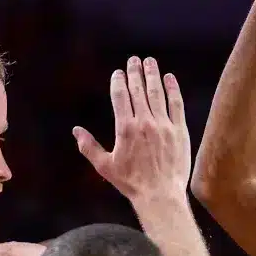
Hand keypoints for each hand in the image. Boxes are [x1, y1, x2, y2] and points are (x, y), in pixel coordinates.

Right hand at [73, 56, 190, 203]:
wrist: (160, 195)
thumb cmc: (131, 183)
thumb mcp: (105, 166)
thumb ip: (89, 146)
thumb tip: (76, 130)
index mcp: (126, 128)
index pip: (120, 97)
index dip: (118, 81)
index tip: (118, 72)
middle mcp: (145, 122)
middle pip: (139, 90)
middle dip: (135, 72)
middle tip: (134, 60)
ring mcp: (164, 125)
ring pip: (157, 93)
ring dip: (153, 75)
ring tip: (150, 62)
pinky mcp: (180, 131)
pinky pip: (176, 105)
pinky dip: (173, 89)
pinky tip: (170, 78)